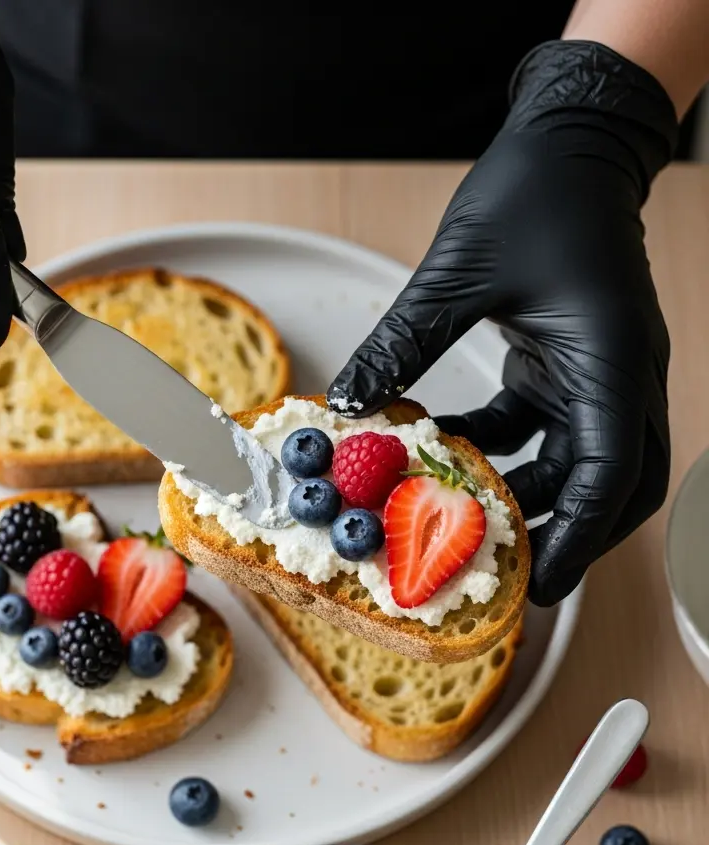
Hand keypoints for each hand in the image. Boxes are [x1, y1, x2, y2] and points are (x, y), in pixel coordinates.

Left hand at [328, 41, 678, 605]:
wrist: (571, 142)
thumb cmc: (534, 194)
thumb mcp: (457, 274)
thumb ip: (401, 343)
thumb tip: (343, 404)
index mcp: (612, 361)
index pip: (611, 475)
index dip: (578, 539)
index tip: (539, 586)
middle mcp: (618, 376)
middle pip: (611, 485)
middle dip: (564, 532)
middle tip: (499, 568)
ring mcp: (598, 371)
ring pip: (573, 462)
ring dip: (518, 490)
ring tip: (448, 512)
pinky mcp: (568, 363)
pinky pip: (539, 427)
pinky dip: (496, 448)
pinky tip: (439, 445)